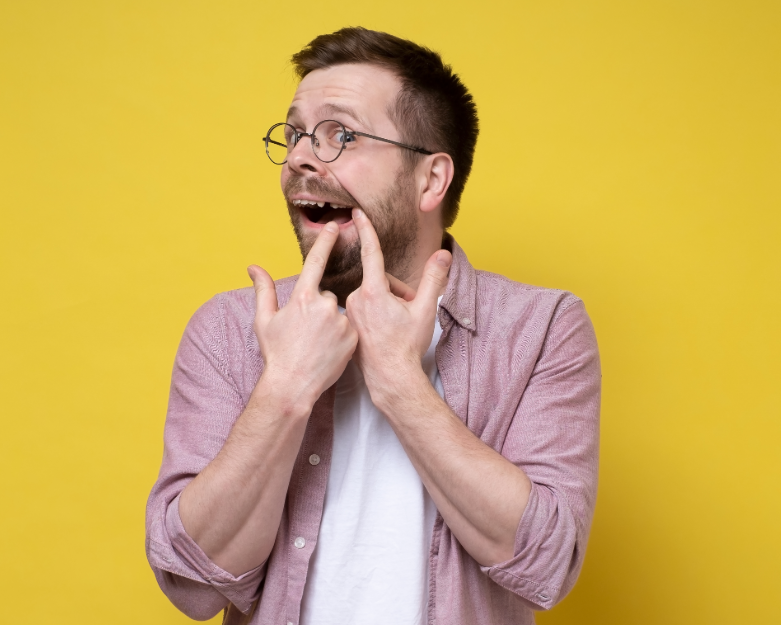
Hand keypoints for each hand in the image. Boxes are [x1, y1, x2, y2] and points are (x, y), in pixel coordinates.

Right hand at [248, 221, 357, 408]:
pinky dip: (341, 334)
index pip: (316, 261)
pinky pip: (348, 326)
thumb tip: (253, 267)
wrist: (293, 386)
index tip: (335, 226)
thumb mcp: (264, 320)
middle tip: (306, 332)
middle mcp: (324, 305)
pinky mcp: (353, 336)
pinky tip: (329, 349)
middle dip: (317, 308)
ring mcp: (341, 321)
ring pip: (337, 311)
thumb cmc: (276, 353)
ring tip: (317, 343)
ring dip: (329, 321)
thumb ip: (263, 290)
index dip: (326, 241)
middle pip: (325, 295)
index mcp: (302, 298)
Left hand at [345, 208, 451, 400]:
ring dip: (387, 303)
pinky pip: (364, 309)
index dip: (366, 230)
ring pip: (372, 295)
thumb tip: (443, 255)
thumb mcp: (425, 310)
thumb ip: (433, 279)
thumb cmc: (406, 346)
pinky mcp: (348, 324)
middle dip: (397, 291)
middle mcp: (356, 299)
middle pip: (380, 281)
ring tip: (396, 325)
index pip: (371, 253)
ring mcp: (350, 313)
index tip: (356, 213)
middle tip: (409, 312)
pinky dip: (376, 314)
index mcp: (373, 291)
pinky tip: (384, 333)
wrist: (390, 378)